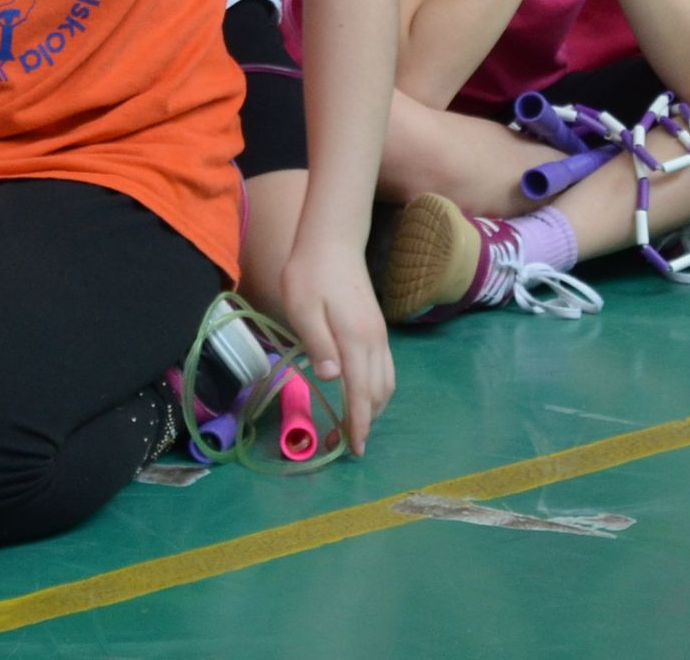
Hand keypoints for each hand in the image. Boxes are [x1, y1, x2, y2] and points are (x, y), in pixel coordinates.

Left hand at [276, 243, 390, 455]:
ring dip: (373, 407)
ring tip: (355, 425)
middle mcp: (374, 340)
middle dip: (367, 421)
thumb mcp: (303, 308)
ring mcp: (379, 334)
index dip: (359, 423)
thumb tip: (331, 379)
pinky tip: (361, 394)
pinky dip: (377, 389)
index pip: (361, 392)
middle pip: (378, 393)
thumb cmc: (310, 273)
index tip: (354, 449)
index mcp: (355, 338)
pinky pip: (385, 368)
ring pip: (386, 382)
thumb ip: (318, 343)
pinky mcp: (376, 328)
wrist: (332, 240)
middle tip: (346, 444)